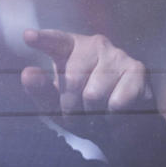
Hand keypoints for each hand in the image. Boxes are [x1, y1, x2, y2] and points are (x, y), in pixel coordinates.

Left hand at [21, 29, 152, 133]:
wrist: (118, 129)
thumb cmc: (81, 111)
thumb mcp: (54, 104)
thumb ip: (40, 90)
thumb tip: (28, 73)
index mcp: (69, 48)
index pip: (54, 41)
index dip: (42, 39)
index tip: (28, 36)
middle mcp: (94, 44)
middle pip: (73, 79)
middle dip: (71, 107)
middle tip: (78, 114)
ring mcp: (117, 54)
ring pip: (94, 94)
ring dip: (93, 114)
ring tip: (97, 113)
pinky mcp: (137, 70)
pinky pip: (116, 102)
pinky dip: (113, 117)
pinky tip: (116, 113)